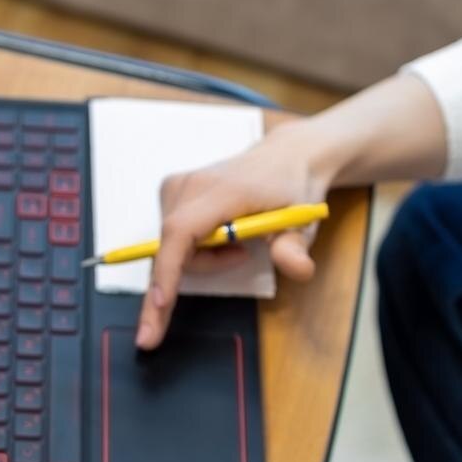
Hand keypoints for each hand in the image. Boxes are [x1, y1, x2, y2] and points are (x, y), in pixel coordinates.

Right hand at [138, 121, 333, 349]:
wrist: (283, 158)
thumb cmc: (291, 191)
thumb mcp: (301, 224)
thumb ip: (294, 249)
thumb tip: (299, 270)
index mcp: (223, 191)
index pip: (181, 232)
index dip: (167, 269)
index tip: (159, 303)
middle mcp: (191, 184)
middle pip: (174, 248)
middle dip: (191, 275)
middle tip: (229, 269)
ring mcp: (177, 185)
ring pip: (171, 247)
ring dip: (202, 260)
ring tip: (240, 246)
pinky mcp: (172, 190)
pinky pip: (171, 238)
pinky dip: (193, 250)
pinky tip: (221, 239)